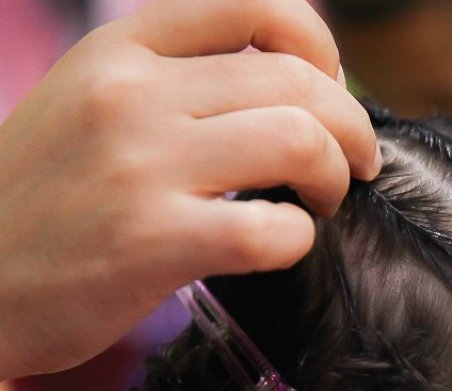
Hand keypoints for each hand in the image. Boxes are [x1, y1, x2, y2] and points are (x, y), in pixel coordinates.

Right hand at [0, 0, 380, 379]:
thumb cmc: (41, 201)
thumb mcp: (87, 103)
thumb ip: (170, 82)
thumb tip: (288, 87)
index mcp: (117, 49)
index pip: (253, 4)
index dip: (318, 45)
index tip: (330, 90)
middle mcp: (131, 93)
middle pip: (298, 81)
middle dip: (350, 128)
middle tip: (352, 167)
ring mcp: (141, 166)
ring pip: (300, 141)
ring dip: (334, 177)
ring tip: (319, 202)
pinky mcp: (154, 242)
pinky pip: (274, 229)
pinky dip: (298, 240)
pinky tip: (278, 246)